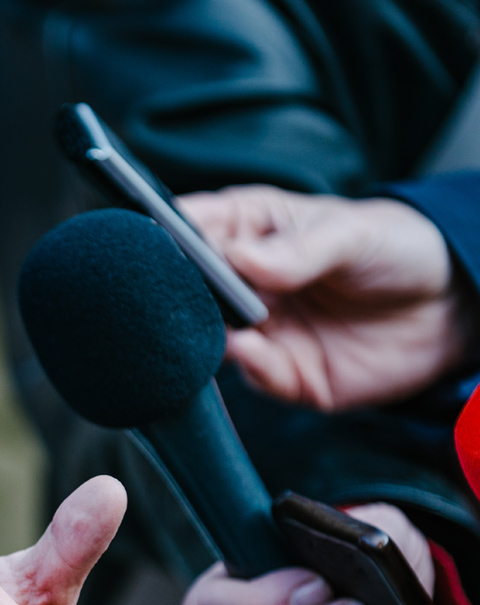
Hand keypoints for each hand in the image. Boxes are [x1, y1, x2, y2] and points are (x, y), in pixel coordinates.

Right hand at [178, 185, 473, 409]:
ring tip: (225, 328)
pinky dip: (249, 367)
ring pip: (209, 339)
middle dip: (178, 297)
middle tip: (181, 298)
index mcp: (249, 231)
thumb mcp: (354, 232)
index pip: (190, 228)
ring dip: (208, 338)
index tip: (154, 246)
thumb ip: (301, 248)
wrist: (451, 309)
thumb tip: (243, 259)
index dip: (164, 236)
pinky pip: (254, 376)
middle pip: (186, 292)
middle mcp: (242, 284)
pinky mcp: (283, 373)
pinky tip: (254, 351)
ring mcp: (258, 331)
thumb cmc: (397, 249)